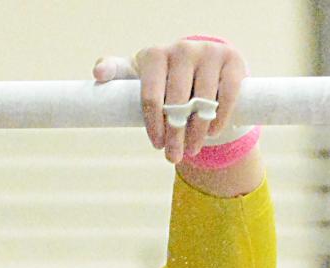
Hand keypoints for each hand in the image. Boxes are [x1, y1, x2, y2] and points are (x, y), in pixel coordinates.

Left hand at [93, 38, 247, 164]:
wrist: (201, 69)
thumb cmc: (161, 81)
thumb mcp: (137, 77)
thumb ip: (114, 73)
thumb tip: (98, 72)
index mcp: (154, 56)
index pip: (151, 97)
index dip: (154, 124)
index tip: (156, 145)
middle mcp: (181, 49)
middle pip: (176, 103)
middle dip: (174, 135)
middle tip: (173, 157)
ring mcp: (208, 52)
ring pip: (203, 100)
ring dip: (196, 132)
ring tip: (191, 150)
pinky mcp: (232, 59)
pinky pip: (228, 94)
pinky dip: (219, 117)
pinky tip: (212, 133)